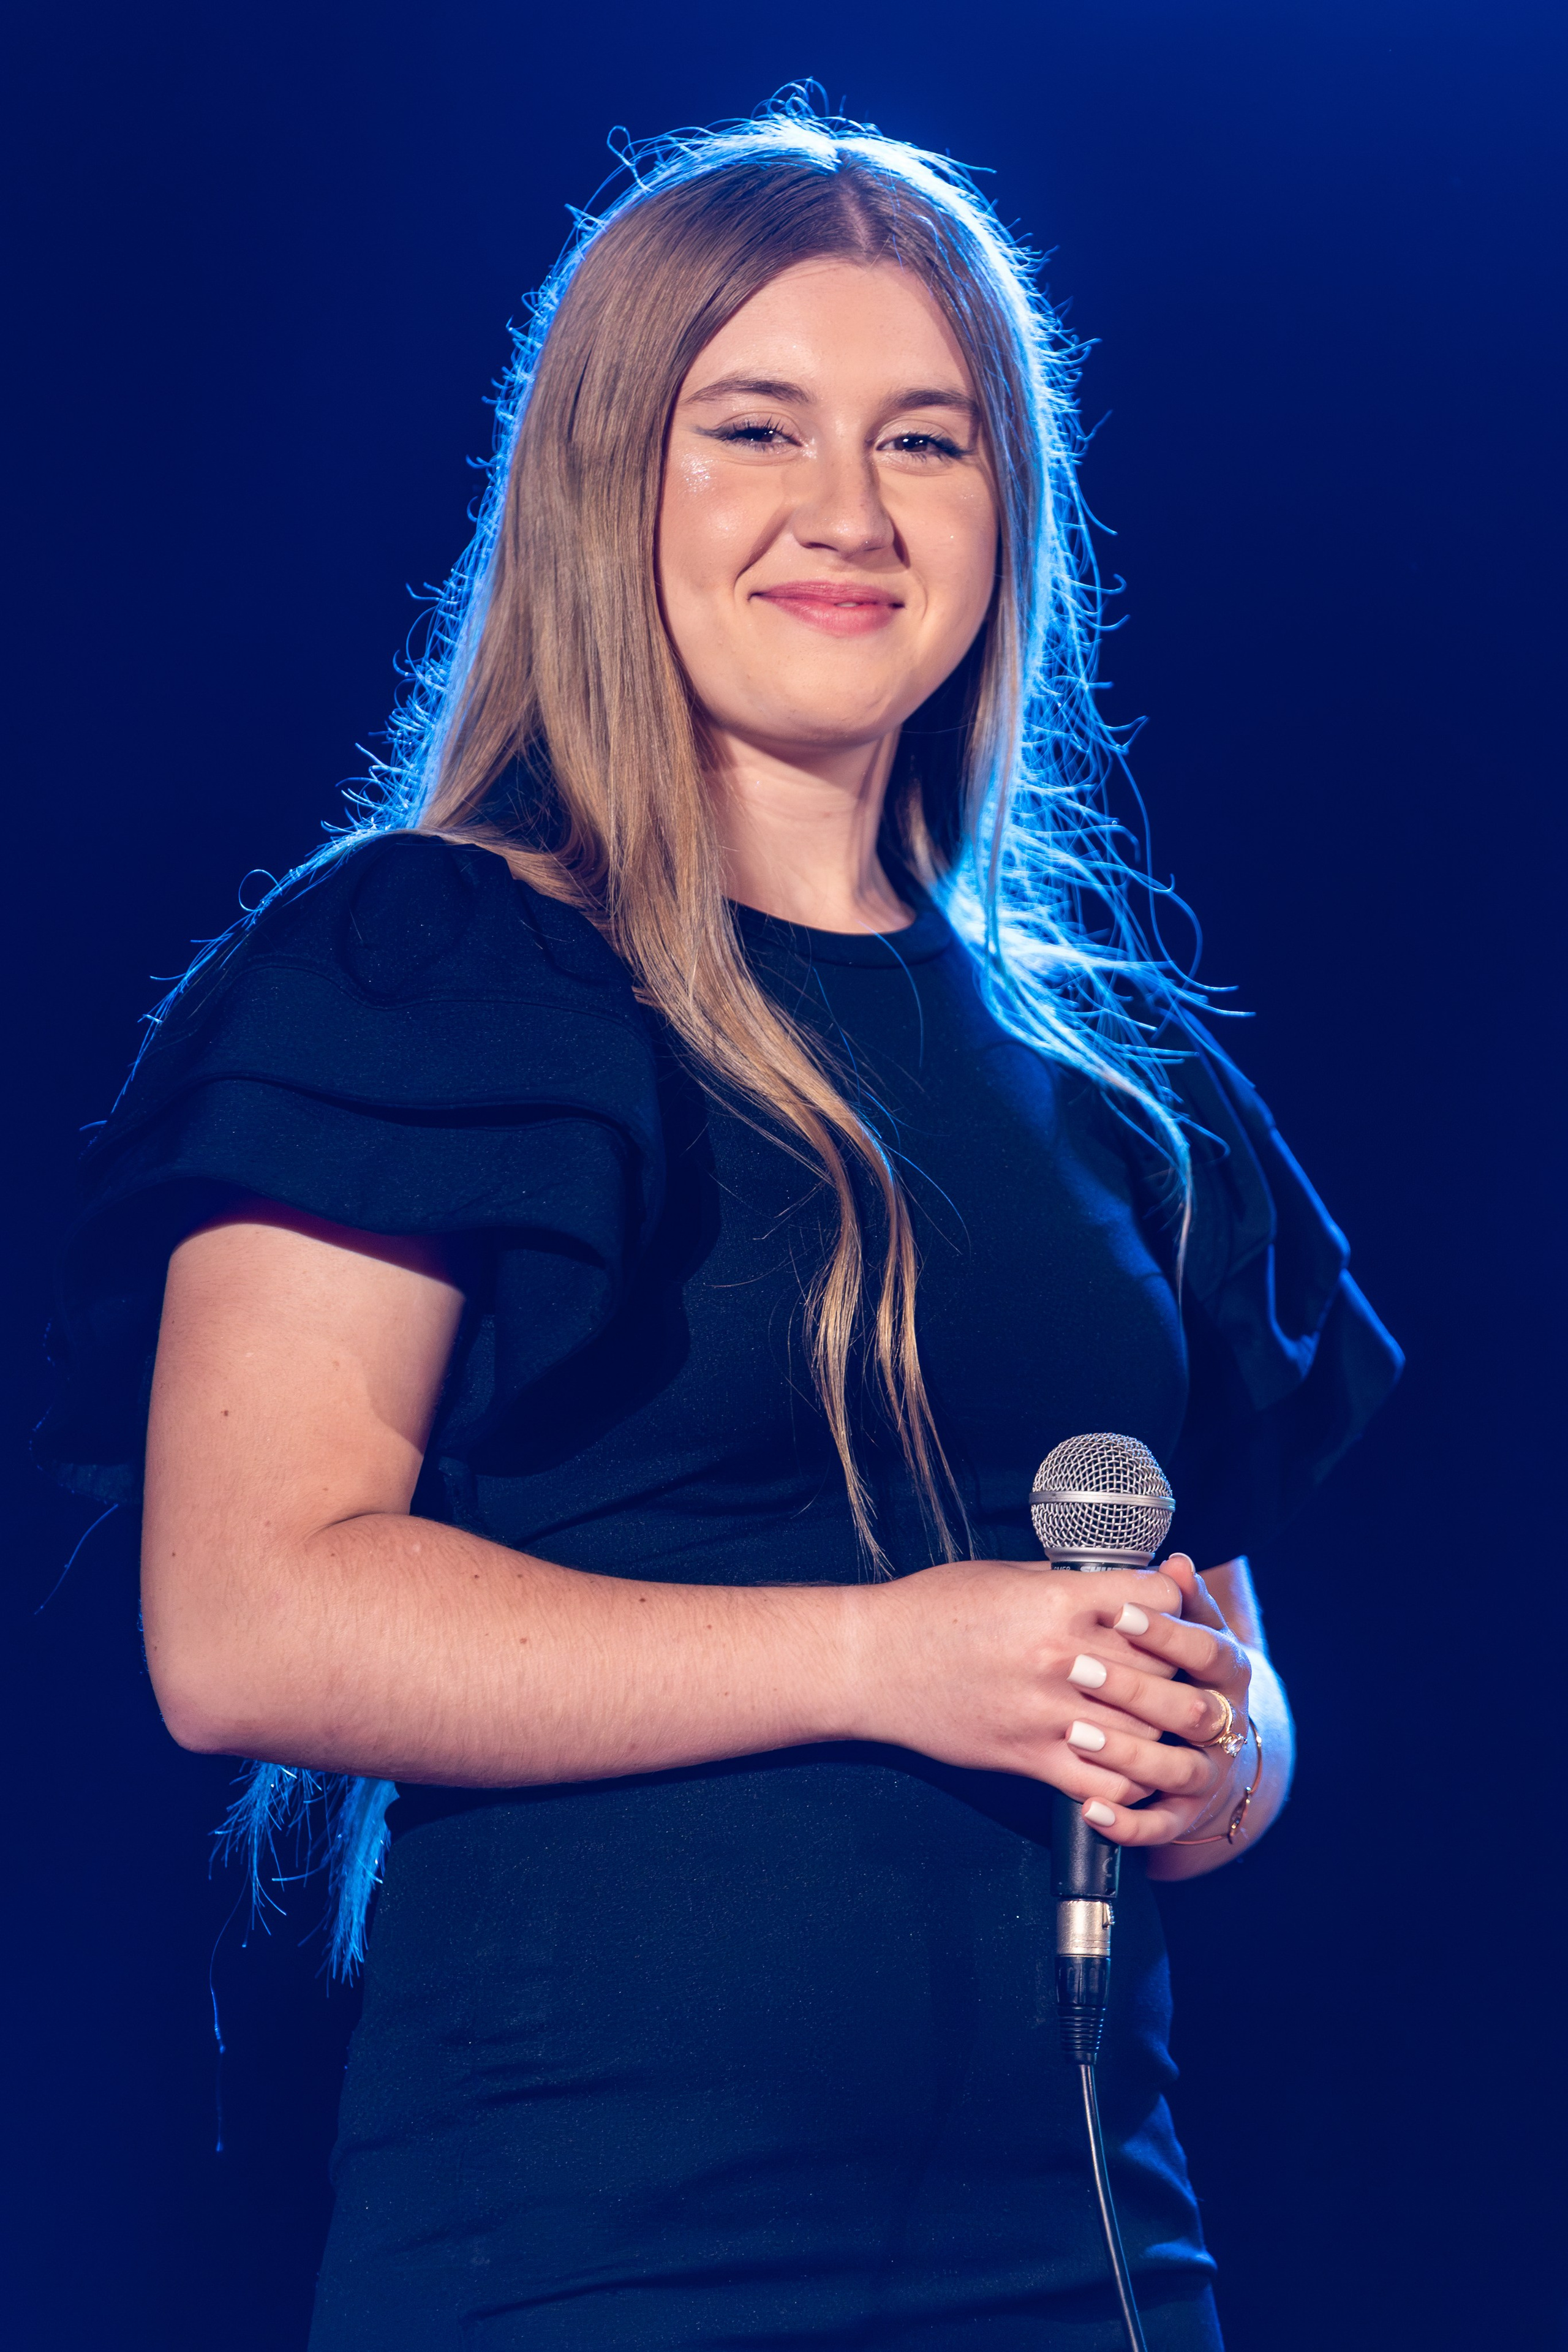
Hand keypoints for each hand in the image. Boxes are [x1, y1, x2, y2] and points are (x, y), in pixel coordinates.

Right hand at [848, 1553, 1239, 1824]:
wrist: (869, 1662)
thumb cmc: (930, 1611)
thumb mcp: (1002, 1575)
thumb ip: (1064, 1583)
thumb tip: (1111, 1582)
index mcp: (1057, 1601)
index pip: (1159, 1603)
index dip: (1172, 1606)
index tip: (1166, 1612)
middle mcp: (1061, 1656)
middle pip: (1163, 1668)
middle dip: (1175, 1668)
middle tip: (1172, 1669)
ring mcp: (1046, 1712)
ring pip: (1145, 1731)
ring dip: (1158, 1728)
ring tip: (1155, 1720)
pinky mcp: (1028, 1758)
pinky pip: (1103, 1783)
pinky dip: (1126, 1781)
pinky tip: (1128, 1768)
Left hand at [1065, 1552, 1256, 1848]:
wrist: (1215, 1745)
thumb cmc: (1187, 1672)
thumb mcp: (1189, 1631)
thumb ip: (1179, 1601)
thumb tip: (1175, 1562)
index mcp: (1230, 1673)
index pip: (1208, 1651)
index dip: (1167, 1633)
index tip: (1120, 1614)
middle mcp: (1228, 1726)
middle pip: (1194, 1711)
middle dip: (1136, 1690)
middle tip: (1078, 1670)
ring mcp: (1209, 1774)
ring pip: (1178, 1770)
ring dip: (1127, 1753)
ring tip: (1075, 1733)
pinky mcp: (1185, 1815)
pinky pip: (1159, 1826)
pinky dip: (1126, 1822)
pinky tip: (1089, 1806)